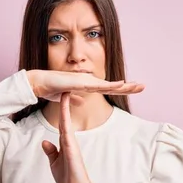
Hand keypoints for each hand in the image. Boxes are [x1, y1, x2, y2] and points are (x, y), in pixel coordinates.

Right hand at [27, 70, 144, 106]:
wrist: (40, 83)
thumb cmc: (51, 88)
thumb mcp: (66, 97)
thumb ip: (75, 98)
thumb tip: (82, 101)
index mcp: (87, 85)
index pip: (107, 89)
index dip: (120, 89)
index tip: (132, 89)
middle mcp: (89, 81)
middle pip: (112, 85)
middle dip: (128, 87)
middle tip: (143, 87)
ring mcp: (86, 80)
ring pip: (109, 85)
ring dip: (124, 86)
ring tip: (138, 86)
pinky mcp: (81, 82)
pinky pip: (98, 85)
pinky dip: (111, 85)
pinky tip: (121, 84)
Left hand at [41, 92, 102, 182]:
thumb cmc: (68, 179)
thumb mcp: (55, 163)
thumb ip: (51, 152)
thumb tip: (45, 142)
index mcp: (65, 143)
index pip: (62, 123)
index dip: (61, 110)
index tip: (60, 96)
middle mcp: (69, 141)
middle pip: (65, 119)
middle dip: (64, 103)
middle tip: (64, 87)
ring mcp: (71, 145)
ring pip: (66, 123)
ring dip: (65, 108)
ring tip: (64, 93)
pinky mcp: (72, 151)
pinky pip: (67, 133)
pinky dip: (65, 122)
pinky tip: (64, 113)